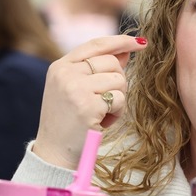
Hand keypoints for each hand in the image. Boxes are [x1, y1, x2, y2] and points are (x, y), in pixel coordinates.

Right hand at [32, 35, 146, 168]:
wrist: (54, 154)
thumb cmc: (69, 123)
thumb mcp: (76, 90)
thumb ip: (97, 69)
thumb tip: (125, 50)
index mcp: (60, 66)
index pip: (96, 44)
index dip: (120, 41)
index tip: (141, 43)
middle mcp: (65, 73)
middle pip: (112, 62)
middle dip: (118, 82)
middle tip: (105, 102)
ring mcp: (75, 88)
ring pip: (119, 80)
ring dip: (118, 100)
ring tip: (102, 114)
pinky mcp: (87, 105)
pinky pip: (120, 100)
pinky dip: (117, 113)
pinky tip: (102, 123)